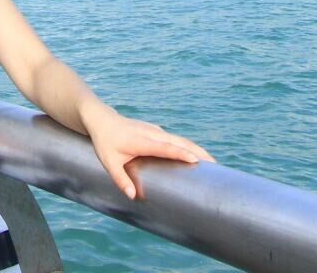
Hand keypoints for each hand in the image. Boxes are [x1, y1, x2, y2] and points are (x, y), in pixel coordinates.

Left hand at [83, 106, 214, 199]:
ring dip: (196, 148)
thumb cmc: (105, 142)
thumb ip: (120, 179)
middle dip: (197, 151)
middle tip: (215, 165)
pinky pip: (175, 138)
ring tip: (213, 163)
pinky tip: (196, 156)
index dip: (180, 153)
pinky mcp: (156, 131)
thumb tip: (132, 196)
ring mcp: (154, 130)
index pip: (164, 146)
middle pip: (178, 141)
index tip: (197, 161)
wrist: (101, 119)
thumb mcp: (108, 162)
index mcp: (141, 141)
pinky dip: (188, 146)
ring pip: (179, 139)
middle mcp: (151, 133)